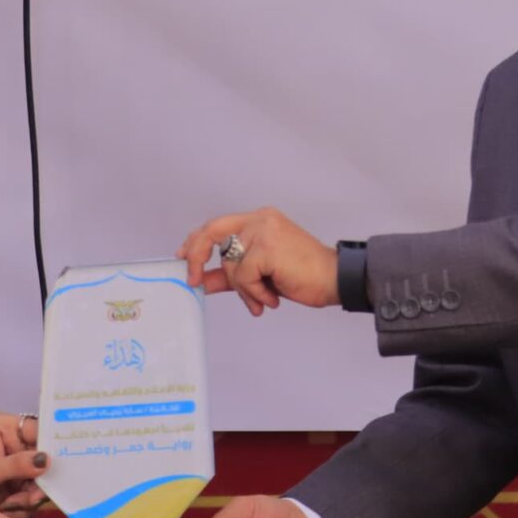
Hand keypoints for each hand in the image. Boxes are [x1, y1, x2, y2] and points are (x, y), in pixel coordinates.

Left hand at [0, 411, 46, 517]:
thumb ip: (17, 465)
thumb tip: (45, 460)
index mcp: (6, 427)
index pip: (38, 430)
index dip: (50, 445)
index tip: (59, 463)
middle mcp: (16, 441)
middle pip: (42, 457)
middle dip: (38, 478)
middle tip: (34, 495)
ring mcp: (19, 461)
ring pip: (39, 476)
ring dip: (31, 493)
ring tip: (18, 502)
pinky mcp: (18, 479)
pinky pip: (32, 489)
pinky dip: (25, 500)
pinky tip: (12, 505)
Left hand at [177, 207, 339, 315]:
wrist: (333, 280)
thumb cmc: (301, 275)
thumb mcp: (258, 275)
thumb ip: (229, 275)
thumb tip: (200, 281)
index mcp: (258, 220)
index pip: (217, 225)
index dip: (196, 242)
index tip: (184, 258)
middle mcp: (260, 219)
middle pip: (212, 234)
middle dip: (197, 258)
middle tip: (194, 282)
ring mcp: (264, 230)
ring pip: (230, 264)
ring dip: (244, 289)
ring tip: (263, 298)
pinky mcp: (268, 247)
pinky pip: (243, 276)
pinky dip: (254, 292)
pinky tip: (271, 298)